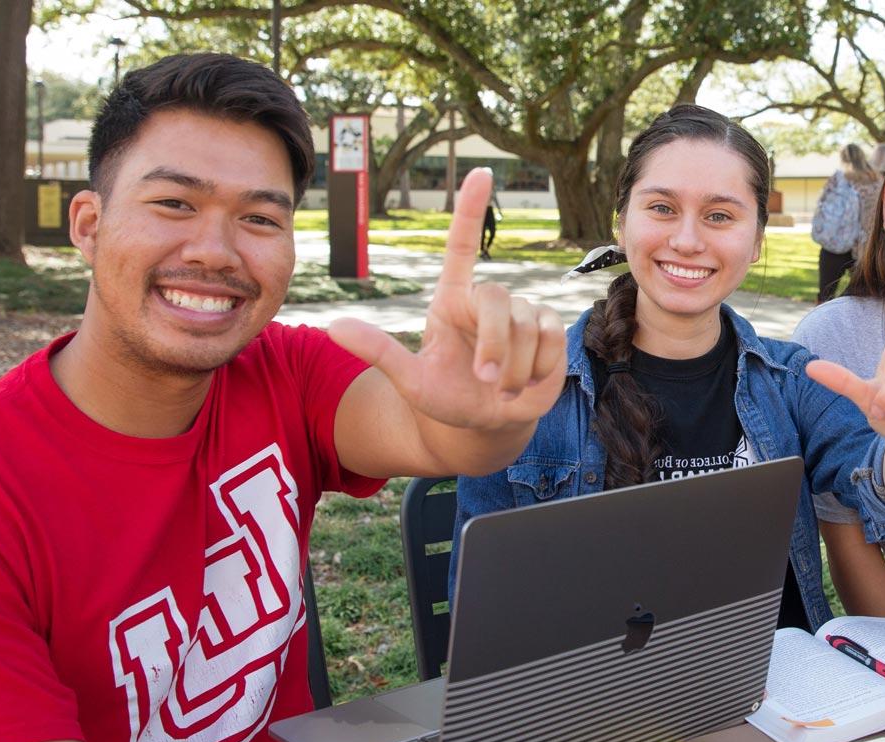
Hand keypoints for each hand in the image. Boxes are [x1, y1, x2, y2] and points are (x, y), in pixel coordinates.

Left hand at [328, 168, 566, 430]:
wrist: (486, 425)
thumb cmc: (446, 399)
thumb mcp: (410, 380)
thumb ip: (378, 351)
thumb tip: (333, 326)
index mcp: (452, 301)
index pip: (462, 246)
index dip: (470, 209)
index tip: (479, 172)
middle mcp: (487, 301)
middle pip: (499, 299)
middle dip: (494, 345)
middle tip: (486, 382)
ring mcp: (523, 313)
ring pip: (526, 326)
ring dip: (513, 369)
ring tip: (501, 390)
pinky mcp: (550, 330)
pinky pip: (551, 338)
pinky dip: (538, 369)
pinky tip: (527, 382)